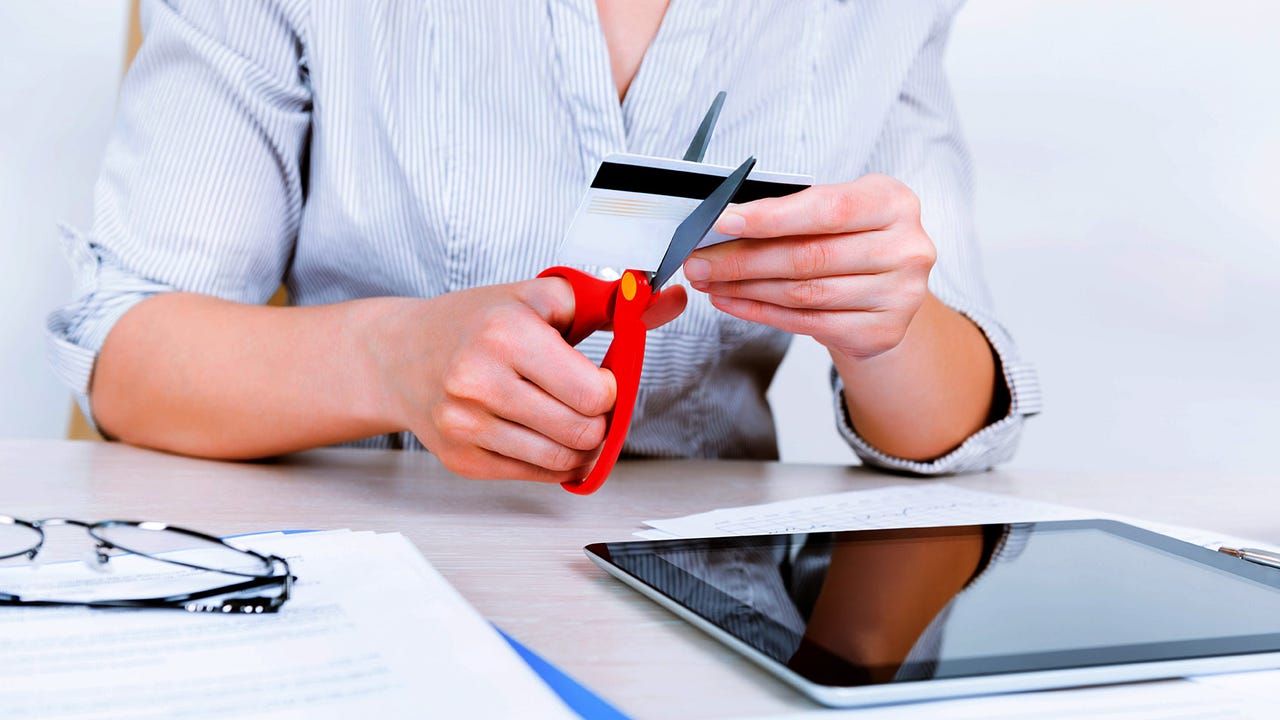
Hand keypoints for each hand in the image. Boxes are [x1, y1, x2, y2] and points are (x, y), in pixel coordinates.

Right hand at [364, 278, 685, 482]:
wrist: (400, 354)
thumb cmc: (476, 322)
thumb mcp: (541, 298)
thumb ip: (611, 303)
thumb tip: (672, 300)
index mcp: (505, 333)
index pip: (593, 392)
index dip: (610, 388)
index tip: (600, 377)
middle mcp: (479, 380)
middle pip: (582, 431)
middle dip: (598, 419)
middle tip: (586, 401)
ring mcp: (466, 425)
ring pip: (563, 459)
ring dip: (580, 443)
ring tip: (566, 416)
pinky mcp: (462, 459)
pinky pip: (537, 475)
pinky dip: (553, 460)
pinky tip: (541, 432)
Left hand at [682, 174, 935, 360]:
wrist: (889, 289)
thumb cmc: (853, 239)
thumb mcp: (836, 211)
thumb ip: (793, 211)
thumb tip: (727, 223)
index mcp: (894, 202)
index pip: (827, 209)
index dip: (771, 217)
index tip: (724, 221)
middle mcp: (906, 247)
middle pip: (809, 256)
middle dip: (744, 259)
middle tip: (700, 260)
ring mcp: (900, 294)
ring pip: (804, 293)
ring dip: (746, 288)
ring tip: (709, 282)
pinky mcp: (883, 331)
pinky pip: (808, 322)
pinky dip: (762, 312)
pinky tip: (733, 302)